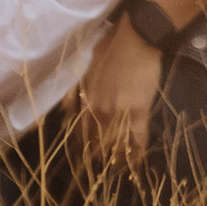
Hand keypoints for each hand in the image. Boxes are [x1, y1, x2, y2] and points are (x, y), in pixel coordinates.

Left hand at [77, 15, 165, 154]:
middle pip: (96, 143)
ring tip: (115, 168)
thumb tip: (66, 111)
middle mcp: (99, 111)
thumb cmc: (110, 47)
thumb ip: (76, 91)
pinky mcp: (140, 111)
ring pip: (115, 145)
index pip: (79, 133)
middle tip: (98, 164)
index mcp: (85, 101)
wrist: (137, 38)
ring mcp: (120, 113)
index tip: (83, 154)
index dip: (81, 146)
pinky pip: (138, 139)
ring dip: (114, 159)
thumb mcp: (86, 67)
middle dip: (96, 156)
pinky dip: (136, 153)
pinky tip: (135, 164)